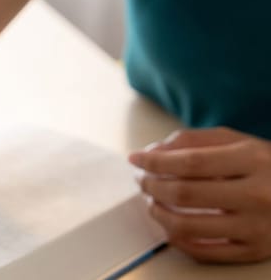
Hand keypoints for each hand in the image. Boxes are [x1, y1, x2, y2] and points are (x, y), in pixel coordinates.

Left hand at [129, 127, 270, 262]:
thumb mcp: (238, 142)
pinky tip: (170, 224)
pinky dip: (177, 238)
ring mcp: (257, 227)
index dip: (155, 161)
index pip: (190, 162)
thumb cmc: (266, 166)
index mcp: (254, 160)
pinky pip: (203, 251)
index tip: (136, 160)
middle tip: (141, 180)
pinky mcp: (254, 251)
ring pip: (187, 226)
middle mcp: (258, 194)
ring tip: (152, 201)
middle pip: (184, 193)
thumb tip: (153, 152)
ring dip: (158, 213)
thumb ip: (194, 141)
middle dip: (152, 185)